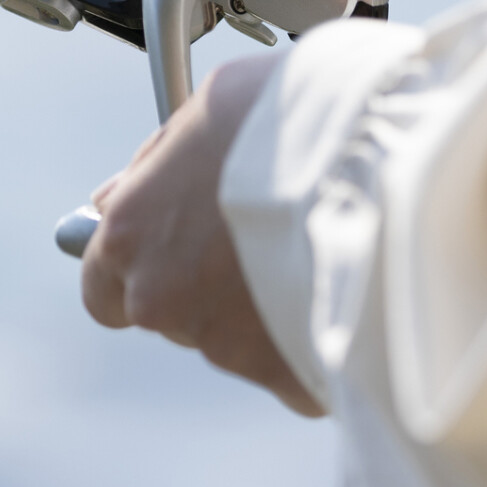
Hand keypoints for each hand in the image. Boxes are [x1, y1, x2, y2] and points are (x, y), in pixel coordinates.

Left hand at [81, 54, 322, 416]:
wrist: (384, 168)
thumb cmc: (296, 118)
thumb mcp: (209, 108)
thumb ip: (158, 164)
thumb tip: (123, 193)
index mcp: (131, 232)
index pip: (102, 285)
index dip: (139, 270)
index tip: (171, 254)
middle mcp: (162, 298)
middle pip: (173, 312)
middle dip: (209, 286)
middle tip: (261, 242)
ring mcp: (224, 344)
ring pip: (236, 336)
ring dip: (264, 305)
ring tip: (316, 249)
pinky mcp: (286, 378)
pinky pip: (296, 366)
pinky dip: (315, 339)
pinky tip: (345, 291)